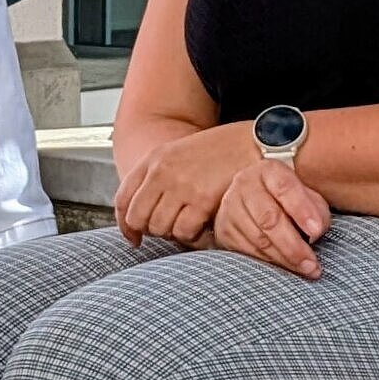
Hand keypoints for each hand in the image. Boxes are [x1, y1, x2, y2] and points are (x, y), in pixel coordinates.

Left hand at [115, 124, 255, 247]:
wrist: (255, 142)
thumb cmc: (222, 151)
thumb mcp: (182, 153)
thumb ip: (160, 176)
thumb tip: (145, 212)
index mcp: (155, 159)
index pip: (123, 198)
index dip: (125, 224)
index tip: (133, 237)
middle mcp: (162, 172)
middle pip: (138, 218)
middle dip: (151, 231)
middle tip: (169, 230)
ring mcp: (181, 186)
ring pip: (160, 228)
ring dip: (174, 233)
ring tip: (191, 225)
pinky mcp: (202, 199)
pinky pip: (185, 232)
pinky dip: (193, 236)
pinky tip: (204, 227)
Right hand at [212, 160, 331, 277]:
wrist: (256, 199)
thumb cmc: (289, 200)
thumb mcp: (307, 196)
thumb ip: (316, 211)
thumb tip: (315, 232)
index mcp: (269, 171)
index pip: (285, 188)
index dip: (302, 210)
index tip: (316, 232)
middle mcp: (245, 185)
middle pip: (269, 218)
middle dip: (293, 245)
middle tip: (312, 264)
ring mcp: (230, 207)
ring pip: (258, 239)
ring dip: (284, 259)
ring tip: (306, 269)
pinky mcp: (224, 230)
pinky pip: (247, 251)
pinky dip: (269, 263)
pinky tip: (285, 267)